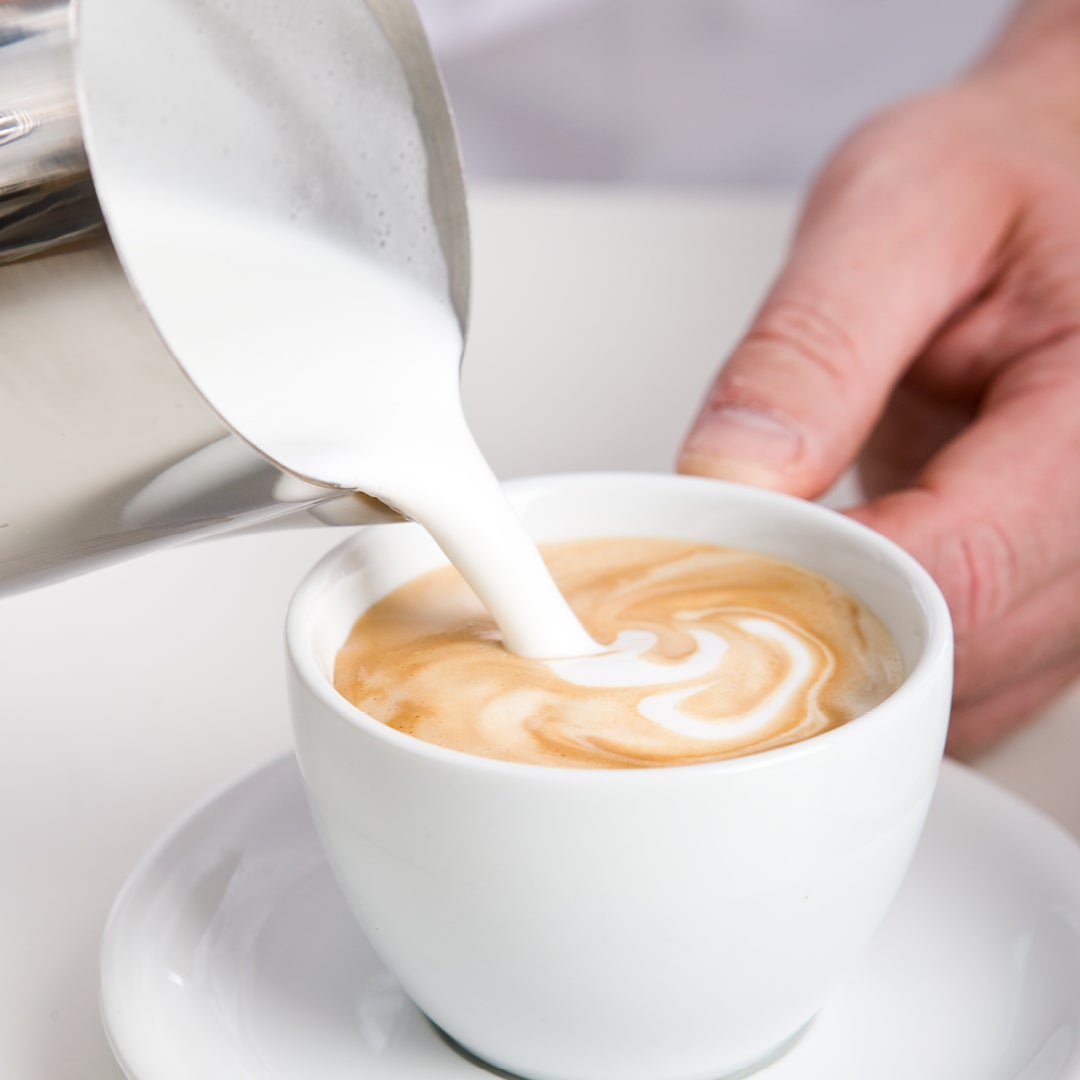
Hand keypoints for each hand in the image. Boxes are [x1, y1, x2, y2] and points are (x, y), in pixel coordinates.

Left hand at [678, 48, 1079, 756]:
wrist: (1051, 191)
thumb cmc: (1002, 182)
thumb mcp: (898, 213)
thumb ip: (814, 347)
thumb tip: (730, 477)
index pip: (952, 567)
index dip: (807, 588)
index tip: (699, 566)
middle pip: (950, 652)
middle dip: (810, 632)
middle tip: (694, 590)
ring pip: (956, 693)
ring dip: (842, 664)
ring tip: (747, 594)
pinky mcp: (1048, 593)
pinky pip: (961, 684)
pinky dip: (876, 664)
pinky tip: (812, 608)